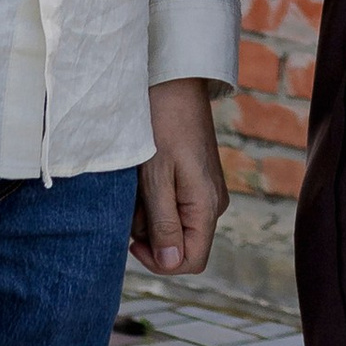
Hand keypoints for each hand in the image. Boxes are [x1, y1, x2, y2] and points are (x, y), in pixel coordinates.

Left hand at [134, 80, 226, 277]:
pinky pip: (176, 206)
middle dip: (151, 234)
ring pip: (175, 225)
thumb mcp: (156, 177)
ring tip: (136, 184)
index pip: (191, 261)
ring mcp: (207, 192)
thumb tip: (171, 263)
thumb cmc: (162, 125)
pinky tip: (145, 176)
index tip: (131, 241)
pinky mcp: (198, 181)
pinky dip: (155, 200)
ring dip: (149, 215)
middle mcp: (213, 204)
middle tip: (131, 204)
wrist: (174, 83)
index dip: (159, 262)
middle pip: (181, 244)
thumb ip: (164, 223)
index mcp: (207, 206)